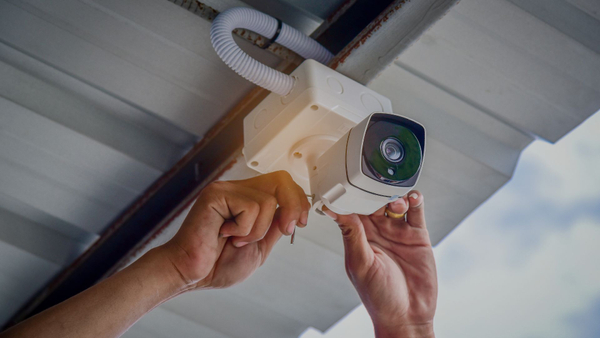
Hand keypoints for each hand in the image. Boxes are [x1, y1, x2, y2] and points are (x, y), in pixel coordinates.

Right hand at [161, 171, 310, 289]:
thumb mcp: (260, 246)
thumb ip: (275, 227)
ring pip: (268, 201)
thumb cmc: (217, 263)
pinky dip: (244, 229)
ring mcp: (226, 190)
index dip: (299, 201)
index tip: (300, 222)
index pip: (282, 184)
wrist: (191, 273)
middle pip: (281, 179)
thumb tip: (293, 212)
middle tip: (285, 229)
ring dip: (257, 231)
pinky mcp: (216, 195)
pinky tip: (225, 234)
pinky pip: (250, 208)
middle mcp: (238, 190)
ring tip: (237, 239)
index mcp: (248, 200)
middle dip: (293, 205)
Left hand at [324, 191, 436, 337]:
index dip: (351, 195)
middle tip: (377, 187)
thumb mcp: (360, 264)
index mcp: (359, 238)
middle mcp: (377, 232)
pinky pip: (416, 212)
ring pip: (395, 203)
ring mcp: (397, 232)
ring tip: (396, 203)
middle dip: (375, 191)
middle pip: (374, 201)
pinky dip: (415, 201)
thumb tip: (334, 211)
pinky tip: (413, 198)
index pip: (352, 209)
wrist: (408, 315)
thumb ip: (352, 235)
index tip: (349, 181)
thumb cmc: (378, 296)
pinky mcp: (417, 236)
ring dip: (394, 196)